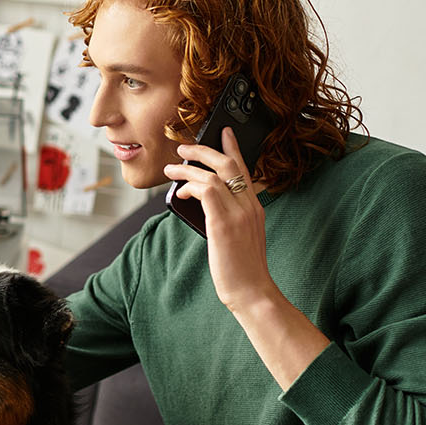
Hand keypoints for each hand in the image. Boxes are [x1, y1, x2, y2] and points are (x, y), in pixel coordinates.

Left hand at [165, 127, 279, 310]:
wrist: (252, 291)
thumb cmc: (242, 269)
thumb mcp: (239, 236)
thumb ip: (227, 217)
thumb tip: (202, 203)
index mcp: (254, 208)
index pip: (244, 169)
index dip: (232, 148)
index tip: (223, 133)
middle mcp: (249, 206)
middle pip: (229, 164)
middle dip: (204, 150)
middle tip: (184, 147)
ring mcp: (238, 213)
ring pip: (213, 174)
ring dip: (188, 168)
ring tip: (171, 169)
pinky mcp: (223, 223)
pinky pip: (206, 191)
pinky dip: (190, 186)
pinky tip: (181, 191)